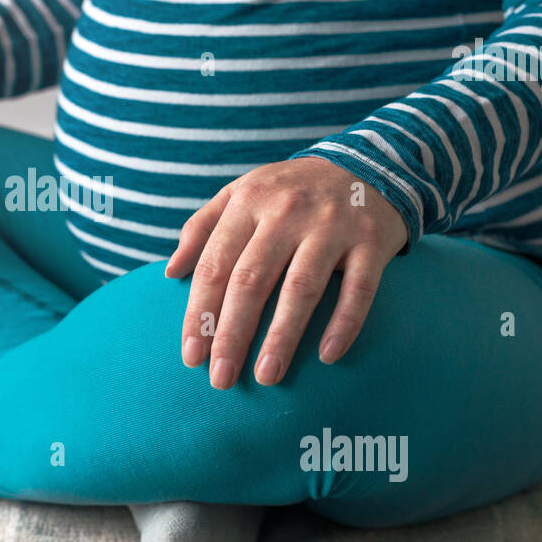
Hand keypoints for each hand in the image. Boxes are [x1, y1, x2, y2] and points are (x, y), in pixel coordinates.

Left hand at [165, 156, 407, 389]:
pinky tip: (327, 356)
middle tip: (220, 379)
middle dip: (232, 334)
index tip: (191, 356)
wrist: (367, 162)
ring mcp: (332, 225)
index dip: (200, 313)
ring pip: (301, 288)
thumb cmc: (290, 190)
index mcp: (249, 201)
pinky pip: (359, 289)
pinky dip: (344, 324)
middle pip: (251, 281)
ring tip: (266, 377)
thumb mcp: (242, 192)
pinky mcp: (372, 241)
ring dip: (281, 338)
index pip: (215, 265)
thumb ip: (201, 227)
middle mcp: (287, 211)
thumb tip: (169, 273)